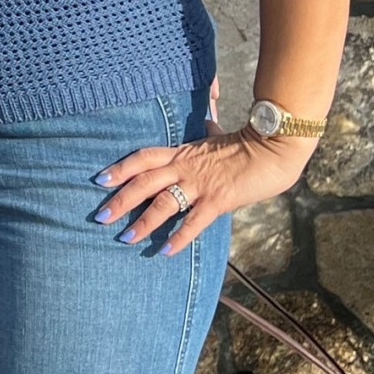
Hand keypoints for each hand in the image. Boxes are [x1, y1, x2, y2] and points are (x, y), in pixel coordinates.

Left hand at [93, 130, 315, 256]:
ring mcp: (200, 184)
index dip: (120, 168)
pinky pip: (193, 221)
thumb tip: (206, 121)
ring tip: (125, 238)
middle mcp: (185, 167)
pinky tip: (165, 252)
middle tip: (100, 217)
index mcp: (182, 152)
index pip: (143, 158)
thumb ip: (207, 132)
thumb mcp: (220, 135)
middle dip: (120, 200)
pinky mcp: (219, 199)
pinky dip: (178, 238)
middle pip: (143, 182)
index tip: (99, 179)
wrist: (274, 146)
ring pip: (163, 203)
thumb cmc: (249, 142)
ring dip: (142, 222)